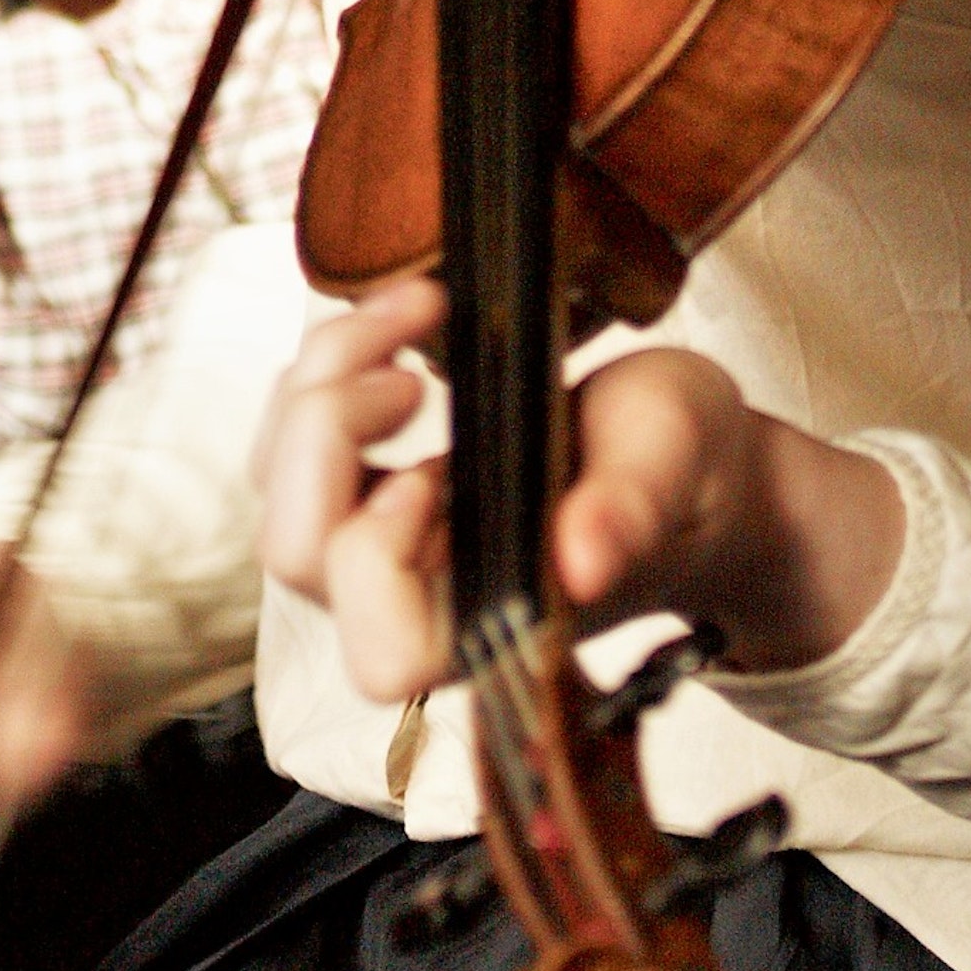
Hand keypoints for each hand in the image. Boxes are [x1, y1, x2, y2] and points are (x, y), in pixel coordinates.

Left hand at [255, 277, 904, 700]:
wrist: (692, 463)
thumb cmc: (686, 473)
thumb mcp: (674, 463)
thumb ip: (630, 508)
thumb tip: (581, 559)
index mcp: (500, 621)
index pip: (383, 651)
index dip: (379, 556)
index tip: (438, 470)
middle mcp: (429, 593)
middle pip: (296, 556)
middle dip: (325, 440)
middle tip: (408, 378)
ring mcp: (394, 537)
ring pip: (279, 488)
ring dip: (320, 384)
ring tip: (411, 319)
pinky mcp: (378, 481)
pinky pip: (297, 437)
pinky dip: (329, 363)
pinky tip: (400, 323)